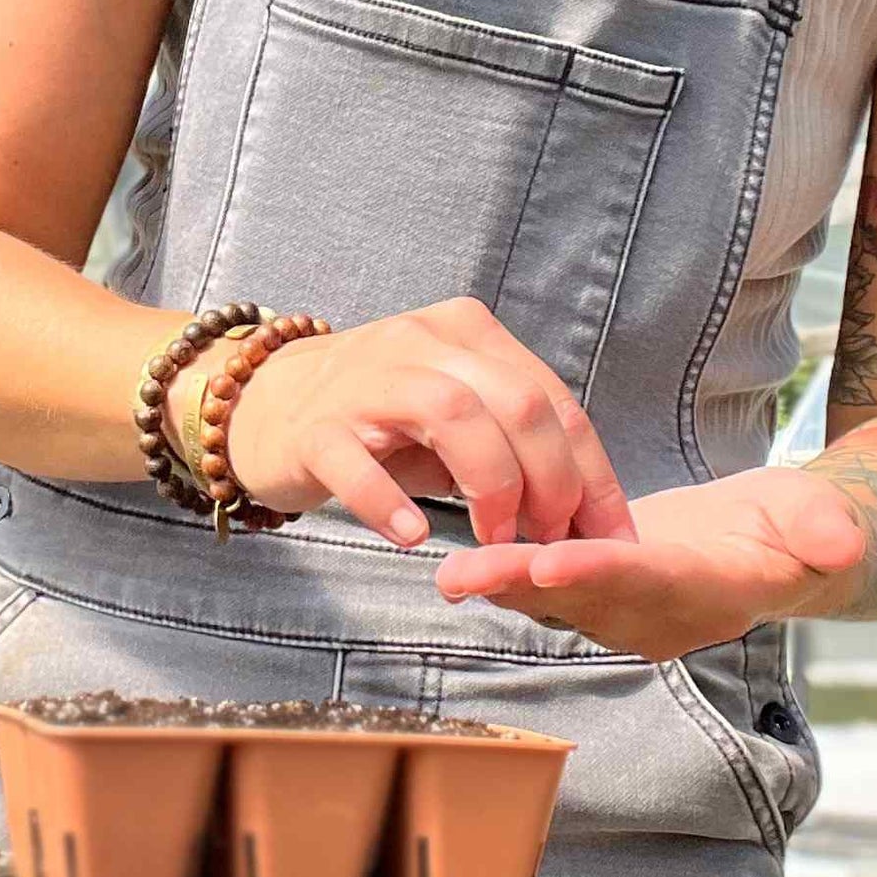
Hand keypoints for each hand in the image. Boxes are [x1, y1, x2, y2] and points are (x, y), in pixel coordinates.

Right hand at [219, 296, 635, 551]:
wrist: (264, 403)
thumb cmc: (378, 419)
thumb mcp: (456, 416)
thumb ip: (515, 445)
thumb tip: (593, 515)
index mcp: (467, 333)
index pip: (553, 399)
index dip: (593, 475)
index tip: (612, 539)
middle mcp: (421, 340)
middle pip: (516, 402)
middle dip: (551, 482)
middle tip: (548, 541)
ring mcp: (365, 379)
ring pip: (452, 414)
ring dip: (491, 487)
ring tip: (495, 543)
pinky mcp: (314, 427)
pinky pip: (357, 461)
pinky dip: (390, 501)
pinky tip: (414, 535)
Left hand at [434, 466, 866, 660]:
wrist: (778, 548)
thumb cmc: (802, 528)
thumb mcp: (823, 521)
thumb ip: (826, 532)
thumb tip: (843, 545)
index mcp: (711, 593)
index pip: (649, 582)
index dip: (600, 575)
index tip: (551, 565)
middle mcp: (659, 616)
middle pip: (584, 600)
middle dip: (523, 587)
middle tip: (463, 577)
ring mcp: (627, 612)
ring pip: (553, 601)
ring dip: (499, 587)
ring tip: (445, 576)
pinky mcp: (600, 594)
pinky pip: (546, 587)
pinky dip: (503, 573)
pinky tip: (456, 558)